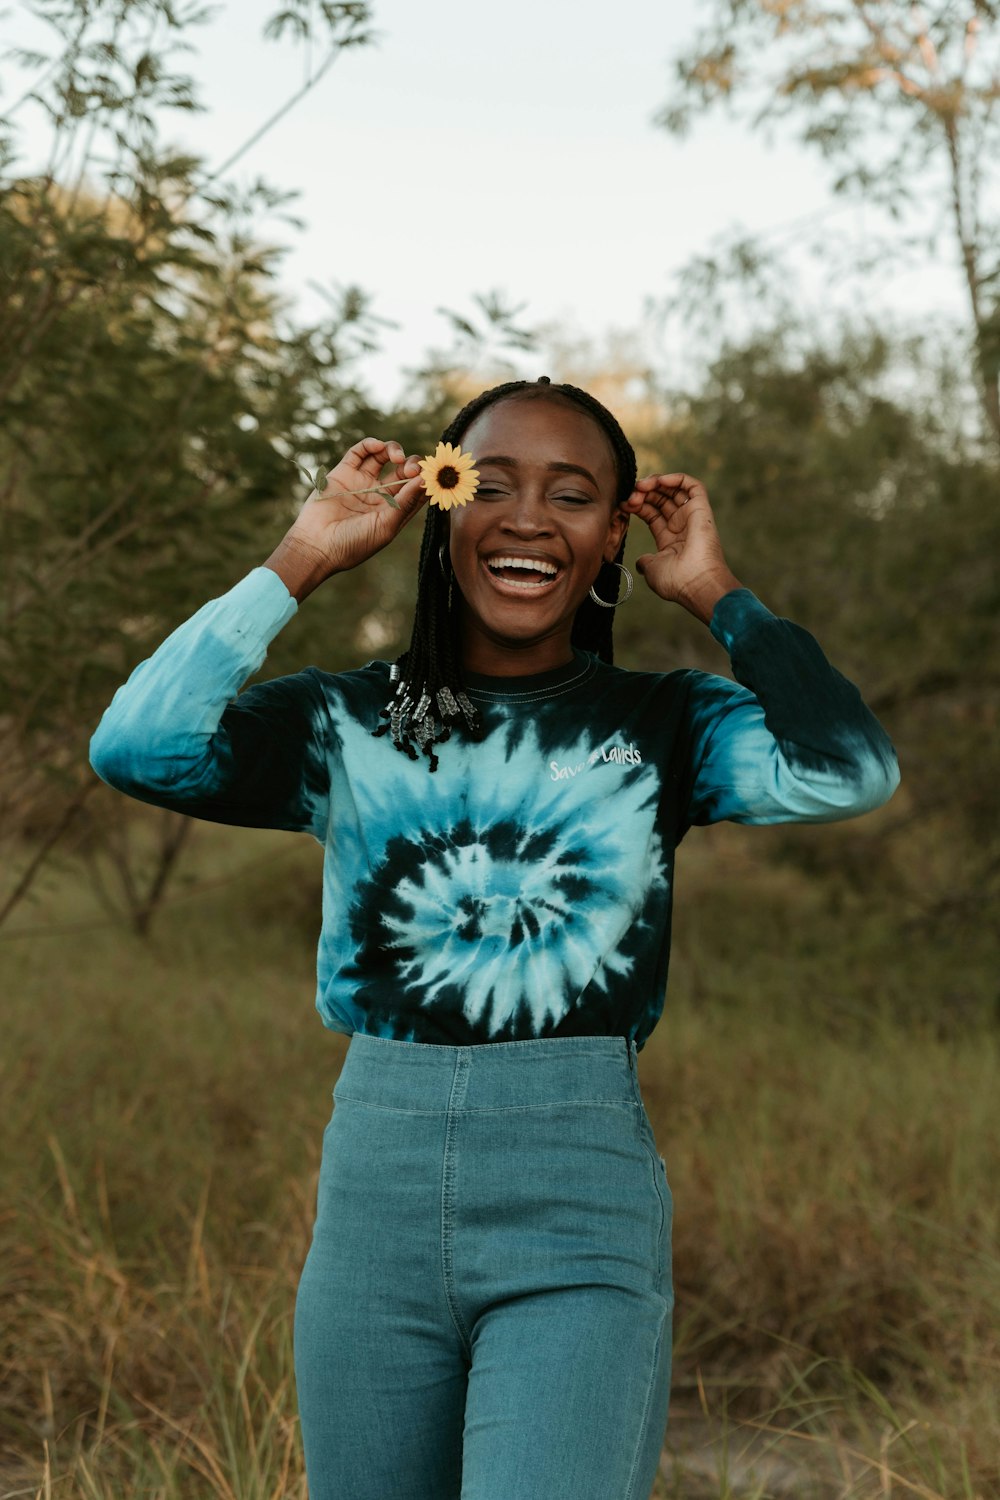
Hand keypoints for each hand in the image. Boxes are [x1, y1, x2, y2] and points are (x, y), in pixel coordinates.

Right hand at [277, 436, 427, 586]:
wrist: (317, 545)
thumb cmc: (354, 543)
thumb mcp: (386, 526)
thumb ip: (406, 502)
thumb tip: (425, 480)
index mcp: (393, 510)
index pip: (416, 489)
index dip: (426, 479)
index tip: (432, 474)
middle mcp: (379, 495)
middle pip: (403, 470)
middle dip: (411, 464)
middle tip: (410, 469)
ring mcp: (361, 482)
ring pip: (383, 456)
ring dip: (394, 450)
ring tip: (395, 457)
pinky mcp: (343, 473)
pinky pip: (359, 453)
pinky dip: (370, 445)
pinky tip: (378, 447)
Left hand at [619, 472, 742, 623]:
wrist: (696, 583)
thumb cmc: (676, 581)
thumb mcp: (652, 570)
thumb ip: (645, 562)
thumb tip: (640, 562)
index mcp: (670, 540)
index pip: (651, 513)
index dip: (637, 505)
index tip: (623, 505)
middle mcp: (682, 526)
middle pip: (661, 499)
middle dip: (643, 493)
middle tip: (630, 495)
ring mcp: (692, 517)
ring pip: (674, 490)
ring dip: (655, 483)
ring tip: (641, 486)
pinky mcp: (702, 509)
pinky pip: (692, 486)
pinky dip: (676, 478)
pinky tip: (659, 481)